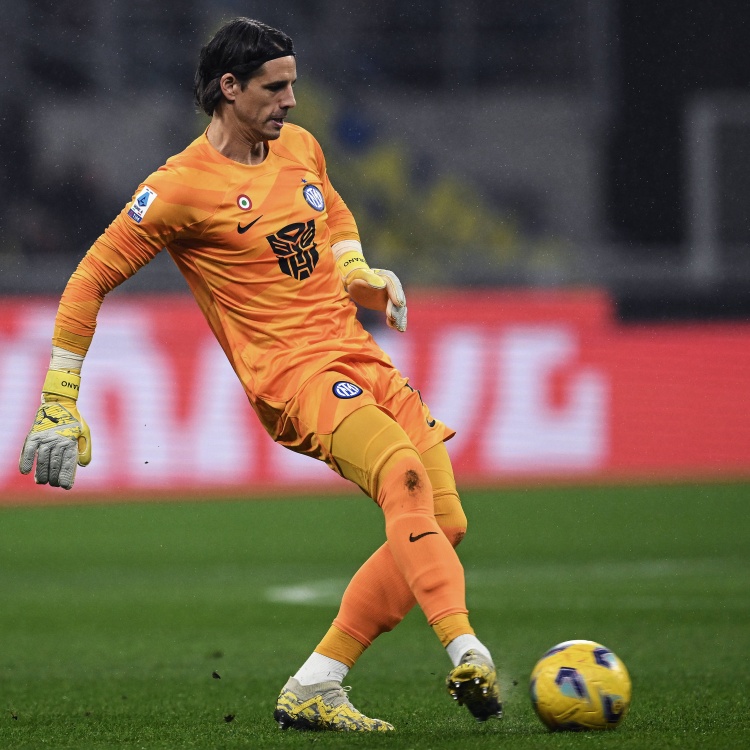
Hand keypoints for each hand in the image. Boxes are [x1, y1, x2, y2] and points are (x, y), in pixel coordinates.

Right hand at [19, 371, 91, 489]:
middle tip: (53, 484)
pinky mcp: (35, 434)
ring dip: (41, 472)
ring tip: (42, 482)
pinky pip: (28, 449)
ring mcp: (45, 438)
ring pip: (42, 459)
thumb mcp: (85, 432)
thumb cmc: (74, 421)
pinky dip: (25, 460)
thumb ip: (84, 449)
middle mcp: (58, 441)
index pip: (69, 463)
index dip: (67, 475)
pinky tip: (25, 471)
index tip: (66, 487)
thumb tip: (83, 465)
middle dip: (54, 477)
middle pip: (55, 464)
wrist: (60, 403)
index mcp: (71, 442)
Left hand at [344, 267, 407, 332]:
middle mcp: (392, 287)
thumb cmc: (357, 277)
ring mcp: (391, 297)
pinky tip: (394, 327)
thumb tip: (382, 285)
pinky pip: (393, 313)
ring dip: (399, 317)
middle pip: (397, 298)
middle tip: (393, 318)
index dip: (396, 294)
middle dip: (397, 309)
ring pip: (398, 307)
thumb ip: (370, 279)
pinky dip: (395, 321)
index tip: (398, 304)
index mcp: (386, 277)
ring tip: (399, 327)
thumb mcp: (361, 276)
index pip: (393, 286)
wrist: (355, 282)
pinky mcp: (387, 305)